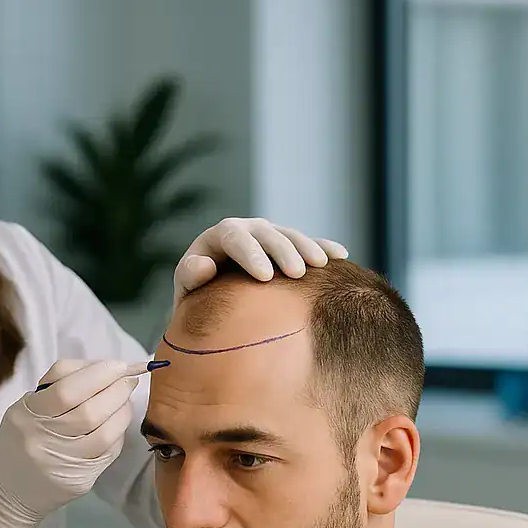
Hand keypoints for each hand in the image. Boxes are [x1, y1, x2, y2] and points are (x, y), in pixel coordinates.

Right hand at [0, 360, 137, 527]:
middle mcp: (44, 440)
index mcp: (28, 414)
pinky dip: (119, 432)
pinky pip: (108, 452)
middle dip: (117, 390)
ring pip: (105, 434)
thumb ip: (58, 385)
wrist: (7, 491)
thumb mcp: (26, 407)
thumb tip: (102, 369)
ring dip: (123, 410)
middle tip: (128, 379)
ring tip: (125, 399)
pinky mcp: (80, 481)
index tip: (118, 365)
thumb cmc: (19, 439)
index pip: (67, 389)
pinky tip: (118, 422)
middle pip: (90, 411)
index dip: (99, 374)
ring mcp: (63, 464)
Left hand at [173, 217, 348, 309]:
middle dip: (283, 251)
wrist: (213, 297)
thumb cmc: (197, 296)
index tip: (265, 276)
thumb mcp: (186, 289)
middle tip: (297, 273)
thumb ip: (189, 276)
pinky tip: (340, 255)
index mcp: (219, 236)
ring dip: (307, 248)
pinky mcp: (287, 246)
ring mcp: (269, 235)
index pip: (235, 238)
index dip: (251, 255)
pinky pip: (308, 243)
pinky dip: (323, 247)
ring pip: (290, 236)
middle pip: (267, 234)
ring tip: (321, 266)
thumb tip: (204, 265)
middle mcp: (247, 229)